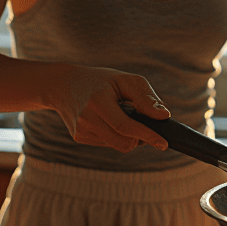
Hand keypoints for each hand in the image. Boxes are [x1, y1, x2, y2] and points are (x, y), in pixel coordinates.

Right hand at [50, 65, 169, 152]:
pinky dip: (116, 136)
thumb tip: (164, 116)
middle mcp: (86, 118)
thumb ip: (145, 97)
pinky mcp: (79, 138)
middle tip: (144, 123)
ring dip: (128, 137)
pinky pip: (108, 144)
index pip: (125, 126)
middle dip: (140, 137)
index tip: (163, 143)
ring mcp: (80, 131)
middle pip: (123, 142)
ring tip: (122, 116)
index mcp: (97, 101)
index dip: (147, 135)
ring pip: (117, 145)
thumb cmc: (100, 80)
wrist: (63, 85)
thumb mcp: (124, 80)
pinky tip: (109, 121)